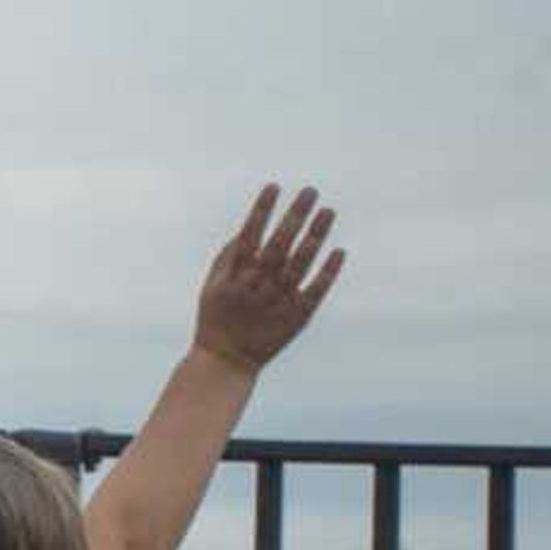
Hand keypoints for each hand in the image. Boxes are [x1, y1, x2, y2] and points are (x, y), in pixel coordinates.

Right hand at [193, 183, 344, 373]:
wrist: (226, 362)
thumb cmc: (217, 319)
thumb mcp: (211, 288)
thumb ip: (227, 258)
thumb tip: (246, 227)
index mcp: (235, 278)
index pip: (249, 237)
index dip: (261, 212)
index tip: (274, 187)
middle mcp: (257, 287)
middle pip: (278, 246)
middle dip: (294, 217)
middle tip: (311, 192)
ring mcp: (277, 301)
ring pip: (298, 265)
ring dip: (314, 237)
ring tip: (327, 212)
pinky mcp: (296, 316)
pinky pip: (315, 291)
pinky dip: (327, 272)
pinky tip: (338, 252)